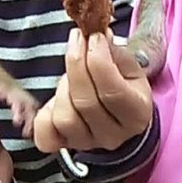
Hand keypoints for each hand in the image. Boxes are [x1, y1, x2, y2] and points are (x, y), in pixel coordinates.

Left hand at [32, 29, 152, 153]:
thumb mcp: (129, 66)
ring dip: (63, 88)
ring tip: (70, 74)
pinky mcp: (64, 146)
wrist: (117, 113)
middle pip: (85, 102)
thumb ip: (114, 52)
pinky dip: (44, 114)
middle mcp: (113, 136)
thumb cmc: (123, 84)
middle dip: (76, 64)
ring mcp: (87, 144)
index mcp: (137, 115)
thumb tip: (96, 36)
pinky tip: (55, 99)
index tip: (93, 36)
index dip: (98, 60)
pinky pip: (45, 134)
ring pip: (64, 117)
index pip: (112, 90)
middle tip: (76, 40)